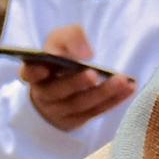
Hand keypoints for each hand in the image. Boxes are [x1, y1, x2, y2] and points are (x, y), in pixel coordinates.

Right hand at [20, 22, 135, 131]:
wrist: (65, 81)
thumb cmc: (61, 56)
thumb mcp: (61, 40)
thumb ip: (71, 38)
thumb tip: (86, 53)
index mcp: (34, 72)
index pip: (28, 73)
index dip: (34, 72)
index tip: (44, 67)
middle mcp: (43, 95)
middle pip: (57, 91)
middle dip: (76, 83)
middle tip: (93, 74)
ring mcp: (59, 111)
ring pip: (80, 104)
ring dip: (103, 92)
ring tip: (122, 80)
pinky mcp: (77, 120)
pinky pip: (96, 112)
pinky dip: (114, 100)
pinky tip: (129, 88)